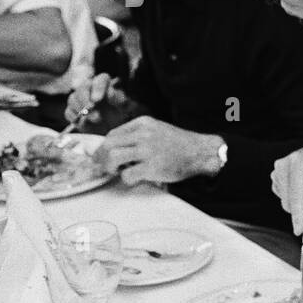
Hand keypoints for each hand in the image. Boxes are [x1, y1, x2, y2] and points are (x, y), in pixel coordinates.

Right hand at [65, 73, 127, 126]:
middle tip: (95, 114)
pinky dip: (74, 118)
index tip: (97, 100)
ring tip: (94, 120)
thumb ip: (120, 99)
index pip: (100, 80)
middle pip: (82, 88)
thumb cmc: (120, 113)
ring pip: (73, 99)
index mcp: (105, 84)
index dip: (98, 89)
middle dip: (86, 101)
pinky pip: (68, 112)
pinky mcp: (72, 110)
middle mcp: (90, 88)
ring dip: (81, 110)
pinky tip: (83, 123)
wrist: (112, 126)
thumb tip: (110, 93)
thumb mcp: (126, 107)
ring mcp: (79, 98)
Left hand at [94, 116, 220, 184]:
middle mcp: (143, 134)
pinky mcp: (153, 167)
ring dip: (109, 167)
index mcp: (143, 123)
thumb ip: (138, 135)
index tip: (103, 157)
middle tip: (102, 167)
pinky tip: (133, 178)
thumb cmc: (179, 144)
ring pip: (113, 157)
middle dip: (100, 158)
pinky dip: (126, 179)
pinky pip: (127, 174)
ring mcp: (148, 150)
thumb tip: (116, 148)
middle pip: (108, 144)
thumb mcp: (157, 130)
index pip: (112, 134)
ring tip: (115, 172)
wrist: (201, 152)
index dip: (104, 147)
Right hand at [270, 140, 302, 235]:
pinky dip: (296, 202)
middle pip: (290, 202)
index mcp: (299, 161)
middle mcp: (283, 165)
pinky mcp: (274, 179)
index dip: (298, 214)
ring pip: (287, 204)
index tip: (299, 231)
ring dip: (302, 207)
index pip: (296, 193)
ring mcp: (276, 172)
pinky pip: (284, 200)